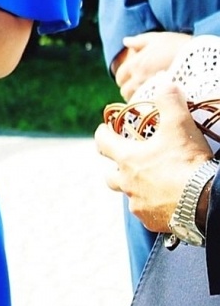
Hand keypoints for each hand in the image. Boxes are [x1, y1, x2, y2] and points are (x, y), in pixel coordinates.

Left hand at [95, 83, 213, 232]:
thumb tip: (166, 84)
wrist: (202, 199)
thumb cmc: (186, 161)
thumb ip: (170, 102)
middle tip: (128, 162)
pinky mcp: (151, 221)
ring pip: (130, 196)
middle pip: (110, 176)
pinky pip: (147, 213)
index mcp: (127, 159)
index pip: (103, 143)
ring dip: (137, 188)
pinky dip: (154, 206)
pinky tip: (168, 201)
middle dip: (117, 168)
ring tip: (153, 183)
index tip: (104, 129)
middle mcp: (126, 184)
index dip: (102, 133)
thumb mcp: (180, 125)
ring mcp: (137, 204)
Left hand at [113, 31, 192, 98]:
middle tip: (137, 88)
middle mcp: (139, 78)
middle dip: (129, 90)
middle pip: (125, 91)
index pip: (120, 77)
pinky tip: (154, 100)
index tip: (129, 79)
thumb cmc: (177, 45)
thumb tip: (125, 41)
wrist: (198, 56)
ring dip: (137, 98)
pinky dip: (147, 104)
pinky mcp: (160, 97)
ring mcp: (149, 89)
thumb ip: (138, 41)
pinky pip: (147, 105)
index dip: (123, 78)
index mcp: (135, 64)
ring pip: (135, 100)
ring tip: (146, 95)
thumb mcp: (157, 38)